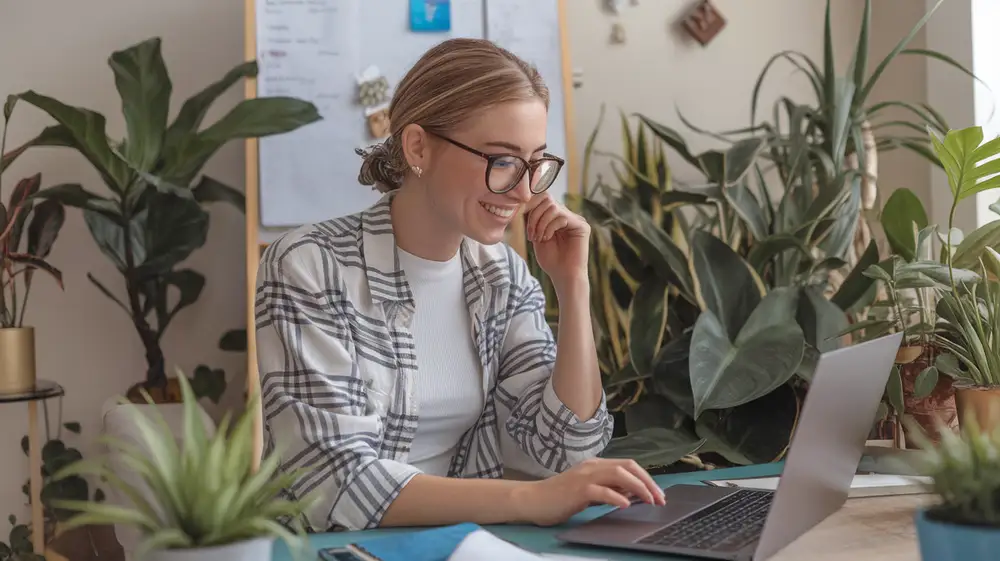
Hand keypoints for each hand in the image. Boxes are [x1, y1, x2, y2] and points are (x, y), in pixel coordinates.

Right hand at [510, 458, 665, 526]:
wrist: (532, 500)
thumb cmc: (559, 497)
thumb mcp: (588, 491)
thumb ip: (608, 488)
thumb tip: (632, 493)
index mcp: (596, 465)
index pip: (628, 465)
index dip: (646, 478)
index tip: (658, 494)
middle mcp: (592, 466)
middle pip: (627, 467)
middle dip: (647, 482)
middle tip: (660, 499)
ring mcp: (585, 476)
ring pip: (618, 475)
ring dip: (638, 488)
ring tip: (649, 501)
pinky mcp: (578, 490)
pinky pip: (602, 491)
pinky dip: (616, 497)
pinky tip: (626, 505)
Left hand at [524, 194, 590, 289]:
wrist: (563, 276)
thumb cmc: (550, 259)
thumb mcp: (536, 235)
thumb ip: (533, 219)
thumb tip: (524, 202)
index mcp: (557, 217)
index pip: (543, 199)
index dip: (530, 206)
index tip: (523, 223)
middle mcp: (567, 215)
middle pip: (547, 199)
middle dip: (534, 215)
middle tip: (531, 234)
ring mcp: (576, 220)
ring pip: (553, 207)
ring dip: (540, 223)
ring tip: (538, 238)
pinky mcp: (582, 226)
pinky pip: (561, 217)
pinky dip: (550, 227)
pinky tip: (547, 238)